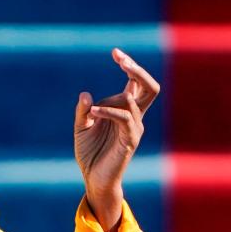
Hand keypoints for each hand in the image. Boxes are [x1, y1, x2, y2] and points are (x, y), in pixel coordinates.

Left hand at [74, 48, 159, 231]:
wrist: (93, 179)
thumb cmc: (89, 152)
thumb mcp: (80, 127)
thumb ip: (83, 111)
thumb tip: (86, 94)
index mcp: (123, 109)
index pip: (134, 82)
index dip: (129, 65)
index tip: (115, 52)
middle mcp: (133, 116)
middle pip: (149, 87)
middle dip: (138, 70)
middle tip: (121, 59)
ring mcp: (134, 128)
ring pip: (135, 101)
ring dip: (113, 98)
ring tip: (91, 108)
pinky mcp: (130, 140)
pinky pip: (125, 119)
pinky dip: (109, 112)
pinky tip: (93, 113)